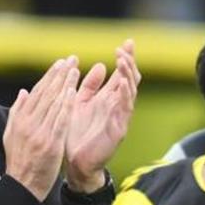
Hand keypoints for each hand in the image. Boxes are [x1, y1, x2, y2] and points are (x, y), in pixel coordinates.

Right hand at [5, 58, 79, 200]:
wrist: (22, 186)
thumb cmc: (18, 162)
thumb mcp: (10, 135)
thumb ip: (17, 112)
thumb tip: (23, 92)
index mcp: (20, 120)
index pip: (37, 92)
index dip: (49, 76)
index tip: (60, 63)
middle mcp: (29, 123)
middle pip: (46, 94)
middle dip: (60, 74)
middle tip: (71, 59)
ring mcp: (40, 133)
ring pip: (54, 103)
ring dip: (65, 84)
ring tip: (75, 70)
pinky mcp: (50, 143)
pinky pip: (60, 120)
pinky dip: (67, 105)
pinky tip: (74, 92)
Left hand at [65, 40, 140, 190]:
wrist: (74, 162)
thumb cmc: (76, 134)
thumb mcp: (79, 103)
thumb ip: (89, 86)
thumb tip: (100, 65)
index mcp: (107, 98)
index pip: (121, 74)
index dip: (125, 58)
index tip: (127, 41)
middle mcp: (116, 105)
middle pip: (130, 79)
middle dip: (129, 62)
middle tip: (127, 46)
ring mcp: (119, 116)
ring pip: (130, 91)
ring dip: (127, 74)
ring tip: (122, 59)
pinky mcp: (119, 128)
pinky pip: (125, 109)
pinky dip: (124, 94)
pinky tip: (122, 81)